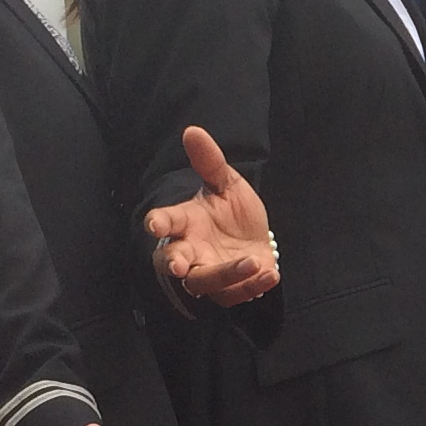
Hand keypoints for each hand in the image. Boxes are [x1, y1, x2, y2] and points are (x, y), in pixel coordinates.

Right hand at [145, 126, 280, 303]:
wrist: (255, 238)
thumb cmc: (232, 212)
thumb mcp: (226, 183)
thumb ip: (210, 162)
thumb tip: (192, 131)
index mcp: (185, 222)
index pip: (165, 223)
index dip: (158, 223)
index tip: (155, 224)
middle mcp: (192, 251)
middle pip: (172, 262)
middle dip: (174, 263)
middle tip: (178, 264)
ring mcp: (210, 272)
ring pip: (206, 282)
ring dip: (226, 274)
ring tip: (251, 262)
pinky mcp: (232, 290)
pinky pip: (237, 294)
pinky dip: (253, 286)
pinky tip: (270, 273)